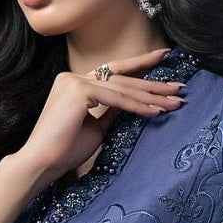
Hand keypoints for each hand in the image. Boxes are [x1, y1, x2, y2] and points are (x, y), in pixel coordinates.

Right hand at [15, 46, 187, 185]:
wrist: (42, 163)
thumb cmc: (65, 151)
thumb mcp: (96, 128)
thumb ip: (112, 112)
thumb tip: (134, 103)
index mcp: (75, 84)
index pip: (113, 72)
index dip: (140, 65)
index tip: (164, 58)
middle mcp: (74, 77)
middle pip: (123, 79)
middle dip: (154, 85)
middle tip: (180, 88)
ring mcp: (75, 81)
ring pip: (122, 88)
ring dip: (152, 97)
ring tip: (176, 102)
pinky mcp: (79, 90)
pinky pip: (116, 99)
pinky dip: (138, 106)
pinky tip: (157, 111)